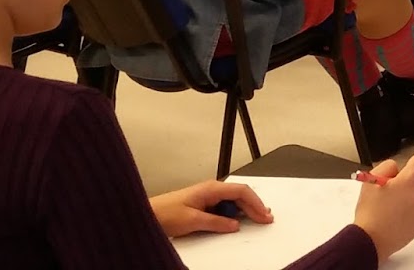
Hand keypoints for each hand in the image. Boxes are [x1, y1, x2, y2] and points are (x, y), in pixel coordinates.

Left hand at [150, 180, 272, 237]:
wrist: (146, 215)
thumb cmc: (165, 213)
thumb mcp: (193, 220)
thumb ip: (216, 222)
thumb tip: (235, 225)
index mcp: (212, 188)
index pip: (241, 192)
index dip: (256, 203)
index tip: (265, 215)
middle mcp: (211, 190)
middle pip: (240, 195)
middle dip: (255, 206)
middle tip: (267, 219)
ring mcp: (207, 197)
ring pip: (233, 202)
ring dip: (246, 210)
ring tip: (258, 219)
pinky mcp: (202, 205)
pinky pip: (223, 208)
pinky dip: (234, 214)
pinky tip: (239, 221)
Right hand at [353, 156, 413, 259]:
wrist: (372, 239)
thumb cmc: (370, 212)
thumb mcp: (371, 180)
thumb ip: (387, 166)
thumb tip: (396, 168)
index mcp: (409, 180)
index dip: (412, 163)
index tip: (407, 168)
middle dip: (409, 182)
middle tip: (393, 192)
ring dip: (412, 196)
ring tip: (394, 207)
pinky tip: (399, 216)